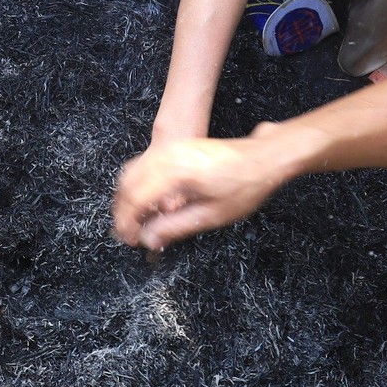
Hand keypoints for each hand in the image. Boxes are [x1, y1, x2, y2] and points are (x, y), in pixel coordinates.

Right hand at [114, 135, 281, 251]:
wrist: (263, 158)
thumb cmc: (245, 185)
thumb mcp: (211, 215)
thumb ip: (175, 228)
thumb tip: (149, 239)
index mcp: (176, 172)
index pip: (136, 198)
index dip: (128, 223)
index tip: (130, 240)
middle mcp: (169, 155)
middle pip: (127, 182)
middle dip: (123, 210)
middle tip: (128, 233)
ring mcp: (171, 148)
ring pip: (132, 171)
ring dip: (128, 196)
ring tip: (136, 220)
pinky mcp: (176, 147)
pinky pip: (145, 164)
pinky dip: (139, 183)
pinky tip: (149, 201)